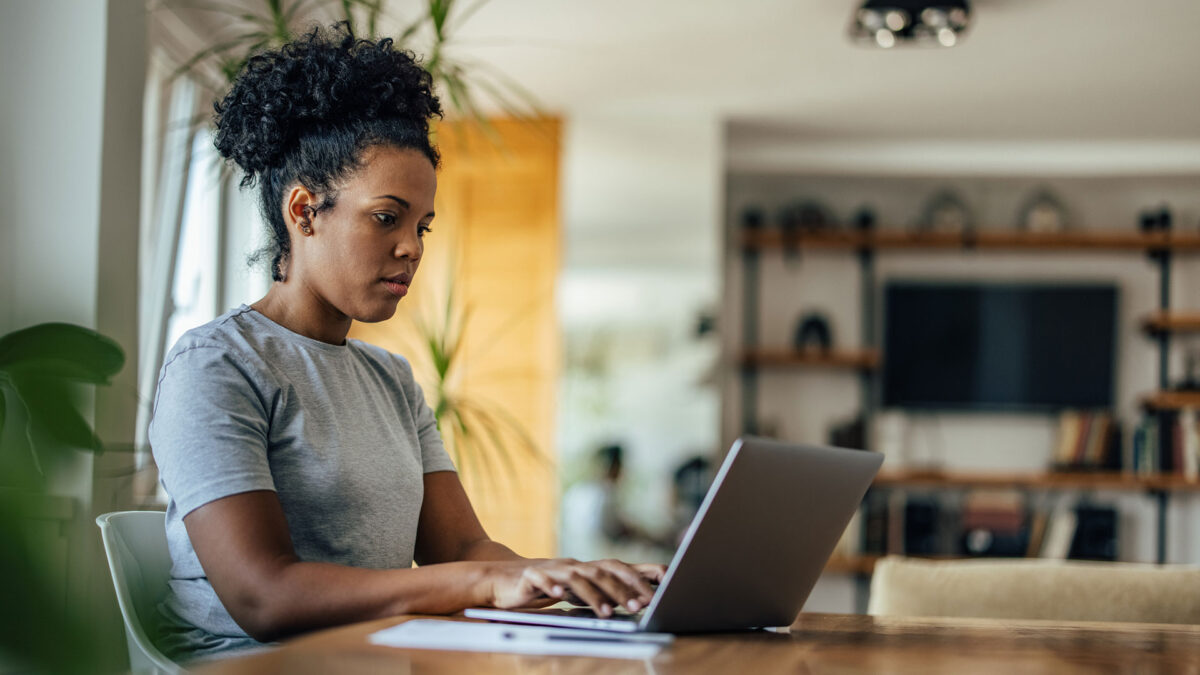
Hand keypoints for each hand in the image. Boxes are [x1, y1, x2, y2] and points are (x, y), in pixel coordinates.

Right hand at [486, 558, 665, 617]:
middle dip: (625, 588)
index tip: (667, 580)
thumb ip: (603, 591)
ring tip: (607, 612)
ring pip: (577, 577)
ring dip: (594, 595)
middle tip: (642, 604)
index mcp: (587, 569)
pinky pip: (541, 578)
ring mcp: (553, 569)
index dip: (643, 571)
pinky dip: (551, 585)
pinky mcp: (530, 576)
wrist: (502, 579)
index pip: (620, 567)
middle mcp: (574, 565)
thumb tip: (638, 599)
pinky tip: (558, 594)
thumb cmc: (546, 586)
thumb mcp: (578, 589)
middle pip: (604, 571)